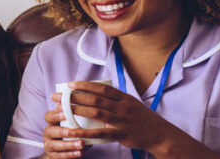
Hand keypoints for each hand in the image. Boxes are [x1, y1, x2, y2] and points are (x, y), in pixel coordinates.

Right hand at [41, 105, 87, 157]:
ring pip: (55, 145)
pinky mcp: (52, 156)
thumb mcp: (70, 122)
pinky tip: (80, 153)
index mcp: (51, 123)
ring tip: (82, 144)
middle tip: (76, 131)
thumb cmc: (70, 131)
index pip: (49, 116)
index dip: (56, 115)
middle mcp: (48, 133)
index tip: (67, 113)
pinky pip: (60, 156)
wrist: (62, 150)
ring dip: (69, 144)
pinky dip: (70, 154)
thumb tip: (86, 104)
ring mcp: (48, 145)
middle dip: (63, 131)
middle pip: (50, 131)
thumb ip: (75, 115)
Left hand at [49, 81, 170, 152]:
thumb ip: (117, 100)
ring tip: (61, 110)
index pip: (102, 88)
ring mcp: (122, 120)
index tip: (70, 84)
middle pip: (95, 99)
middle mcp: (122, 106)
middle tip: (58, 97)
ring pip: (96, 113)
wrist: (160, 135)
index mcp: (124, 98)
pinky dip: (85, 132)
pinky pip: (100, 133)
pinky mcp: (121, 134)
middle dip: (74, 97)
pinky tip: (73, 132)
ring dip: (77, 110)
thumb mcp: (132, 104)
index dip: (84, 85)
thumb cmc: (143, 120)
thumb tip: (99, 93)